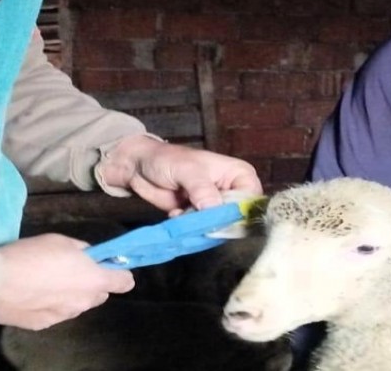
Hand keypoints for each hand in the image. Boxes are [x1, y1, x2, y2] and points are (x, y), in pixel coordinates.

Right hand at [0, 233, 134, 330]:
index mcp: (94, 280)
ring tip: (48, 282)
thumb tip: (89, 256)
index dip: (119, 272)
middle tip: (71, 270)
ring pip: (78, 305)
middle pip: (100, 294)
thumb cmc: (30, 255)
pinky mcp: (44, 325)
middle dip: (92, 283)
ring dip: (72, 295)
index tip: (108, 265)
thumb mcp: (61, 241)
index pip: (126, 282)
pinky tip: (33, 295)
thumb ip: (82, 251)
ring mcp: (64, 316)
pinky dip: (51, 305)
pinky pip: (57, 313)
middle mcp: (84, 302)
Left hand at [98, 137, 261, 214]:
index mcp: (239, 174)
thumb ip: (202, 189)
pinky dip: (189, 228)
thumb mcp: (187, 170)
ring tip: (182, 213)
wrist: (139, 167)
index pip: (250, 200)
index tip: (218, 218)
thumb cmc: (167, 159)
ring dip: (200, 226)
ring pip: (219, 227)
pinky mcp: (200, 217)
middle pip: (237, 217)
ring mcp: (216, 206)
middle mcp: (232, 191)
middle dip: (216, 222)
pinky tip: (175, 214)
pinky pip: (203, 231)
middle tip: (195, 216)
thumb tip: (215, 209)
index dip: (238, 212)